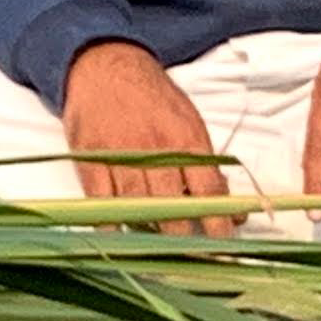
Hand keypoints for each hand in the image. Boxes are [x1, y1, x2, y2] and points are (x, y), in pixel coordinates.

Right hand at [62, 41, 237, 233]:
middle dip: (185, 236)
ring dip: (152, 235)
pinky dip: (112, 224)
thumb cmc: (152, 98)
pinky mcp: (90, 160)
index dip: (219, 221)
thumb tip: (230, 205)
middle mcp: (154, 149)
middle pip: (173, 206)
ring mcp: (119, 155)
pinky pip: (100, 203)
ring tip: (162, 252)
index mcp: (185, 138)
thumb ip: (207, 164)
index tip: (224, 242)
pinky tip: (122, 236)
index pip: (208, 189)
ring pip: (138, 208)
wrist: (106, 65)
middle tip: (194, 255)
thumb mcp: (188, 122)